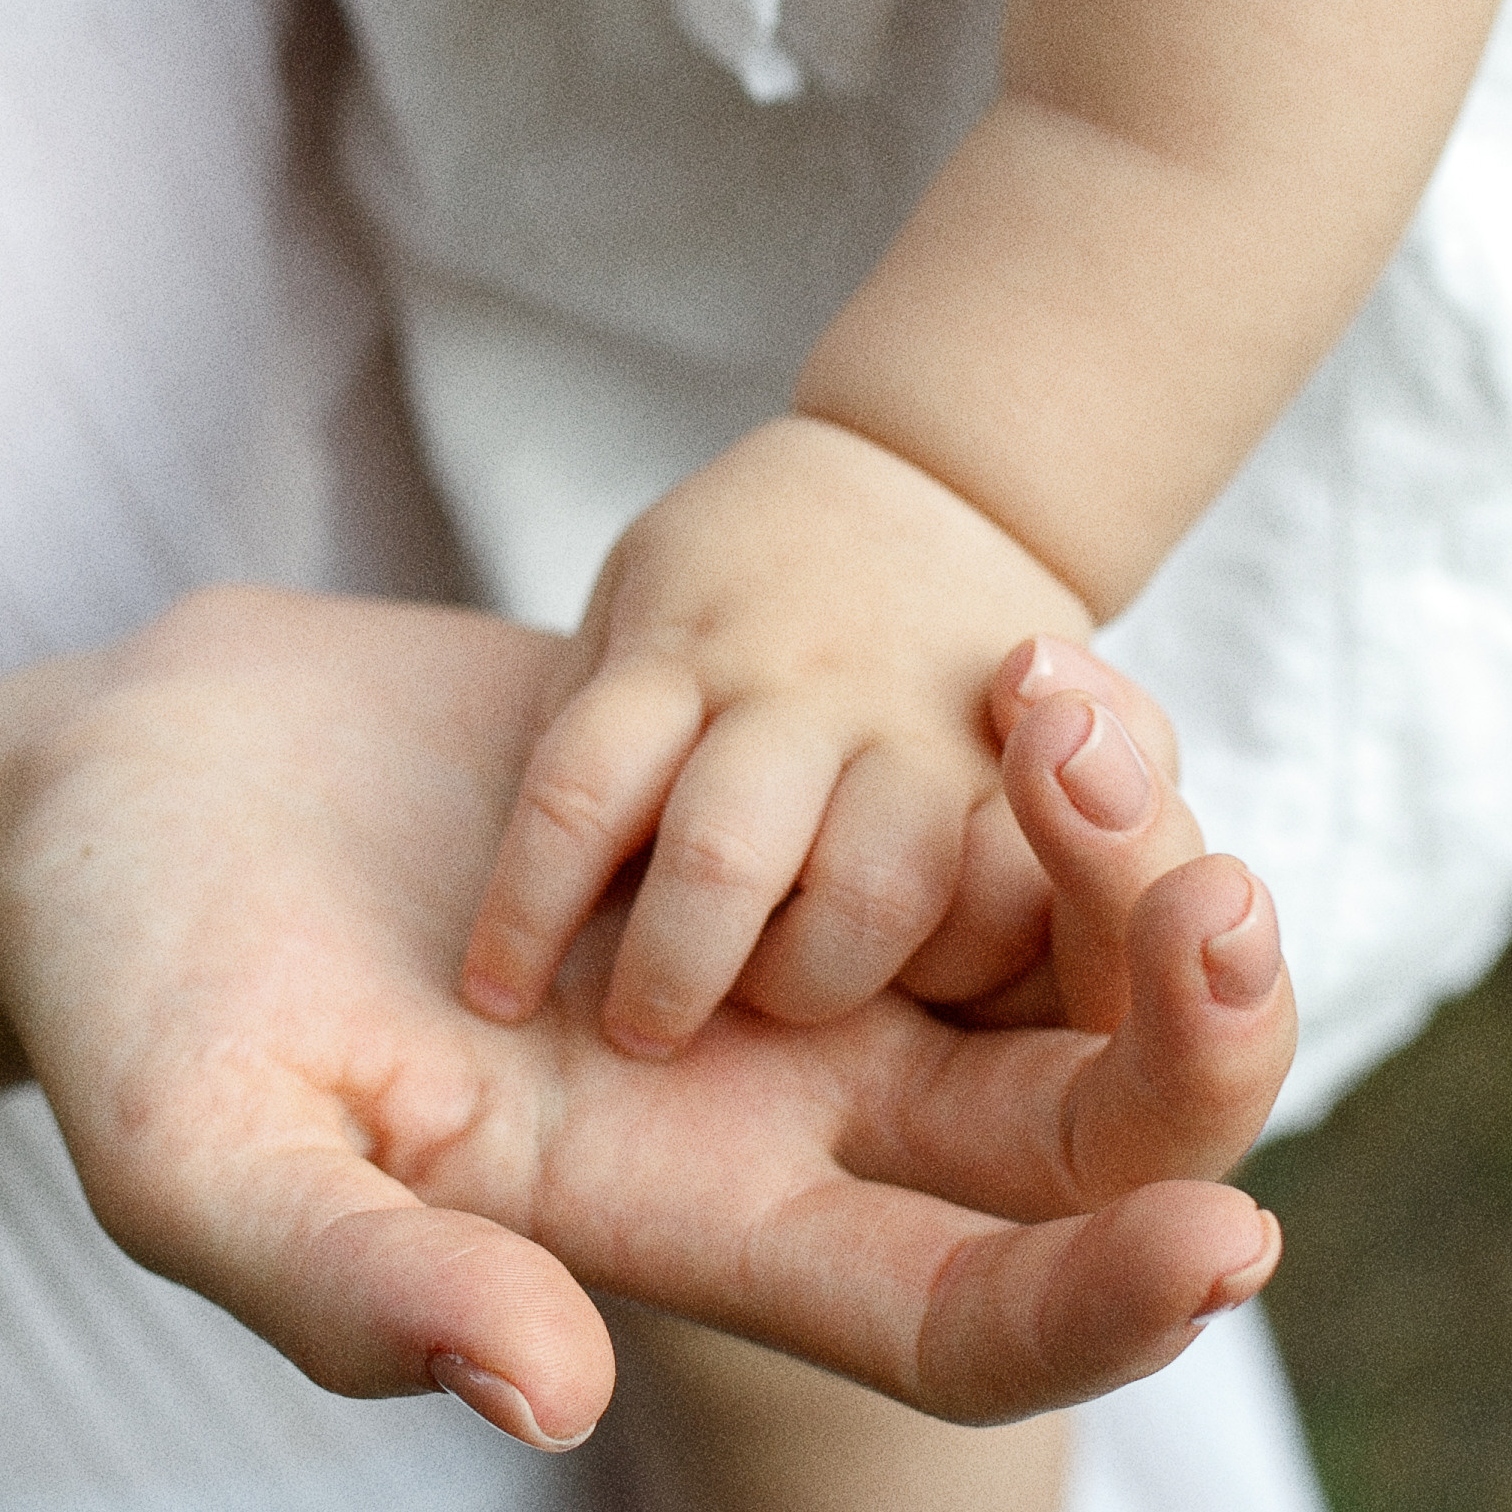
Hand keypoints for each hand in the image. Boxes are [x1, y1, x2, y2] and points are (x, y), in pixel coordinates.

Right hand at [0, 588, 1291, 1447]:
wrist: (131, 794)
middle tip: (1209, 893)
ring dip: (1130, 865)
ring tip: (1071, 706)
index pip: (954, 1330)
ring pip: (1056, 953)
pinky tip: (1026, 661)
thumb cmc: (138, 1006)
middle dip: (1193, 1047)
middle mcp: (781, 1104)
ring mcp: (790, 941)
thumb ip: (362, 1289)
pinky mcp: (773, 793)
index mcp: (685, 1226)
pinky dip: (1035, 759)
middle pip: (1079, 1135)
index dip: (1094, 1314)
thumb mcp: (206, 1164)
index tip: (1225, 1244)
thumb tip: (551, 1395)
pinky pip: (977, 799)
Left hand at [460, 416, 1091, 1055]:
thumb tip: (542, 892)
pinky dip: (948, 964)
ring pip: (875, 896)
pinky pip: (997, 902)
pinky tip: (901, 974)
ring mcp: (920, 734)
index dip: (523, 913)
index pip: (579, 790)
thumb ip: (593, 720)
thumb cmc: (749, 576)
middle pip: (723, 858)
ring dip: (807, 979)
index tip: (492, 996)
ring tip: (770, 992)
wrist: (946, 480)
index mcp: (682, 648)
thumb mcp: (636, 597)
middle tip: (637, 1031)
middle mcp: (801, 690)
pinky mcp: (1019, 778)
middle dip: (667, 975)